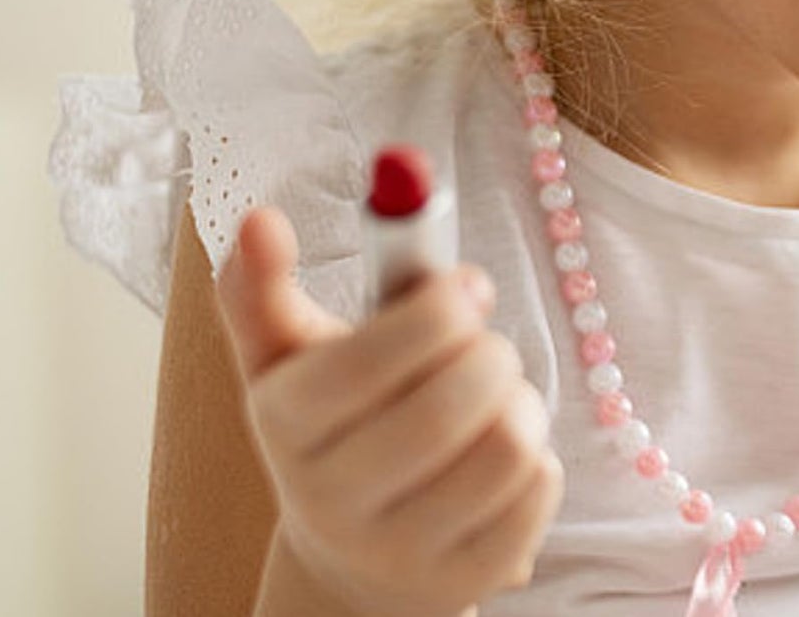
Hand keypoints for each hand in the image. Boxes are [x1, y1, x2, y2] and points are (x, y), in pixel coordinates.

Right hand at [216, 204, 563, 616]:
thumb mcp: (287, 357)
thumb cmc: (334, 422)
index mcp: (284, 424)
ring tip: (494, 394)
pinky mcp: (467, 580)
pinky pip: (539, 489)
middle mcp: (332, 500)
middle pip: (446, 409)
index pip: (361, 366)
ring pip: (506, 445)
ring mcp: (401, 552)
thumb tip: (259, 219)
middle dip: (487, 351)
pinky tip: (503, 453)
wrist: (354, 555)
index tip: (466, 284)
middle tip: (484, 339)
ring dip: (520, 399)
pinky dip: (540, 453)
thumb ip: (265, 284)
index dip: (433, 312)